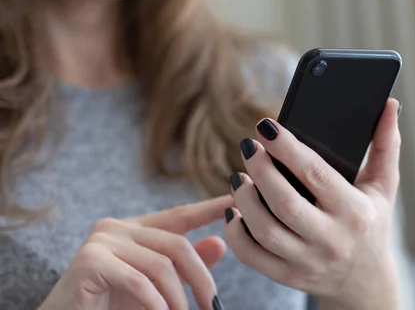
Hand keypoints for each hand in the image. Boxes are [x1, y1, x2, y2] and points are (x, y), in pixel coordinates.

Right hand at [40, 195, 232, 309]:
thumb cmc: (110, 307)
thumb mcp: (155, 287)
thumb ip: (184, 266)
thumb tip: (220, 243)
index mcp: (134, 229)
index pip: (181, 215)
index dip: (211, 208)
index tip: (239, 200)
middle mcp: (117, 227)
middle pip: (176, 244)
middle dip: (201, 278)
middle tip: (214, 306)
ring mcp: (102, 240)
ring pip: (161, 264)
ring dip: (178, 299)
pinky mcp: (90, 260)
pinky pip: (138, 280)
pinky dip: (155, 303)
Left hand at [225, 99, 401, 309]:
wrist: (365, 281)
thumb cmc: (372, 224)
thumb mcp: (384, 187)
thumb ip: (385, 145)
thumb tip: (389, 105)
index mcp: (355, 212)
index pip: (316, 174)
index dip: (287, 148)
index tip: (266, 126)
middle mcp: (332, 240)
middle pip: (285, 202)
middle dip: (261, 170)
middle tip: (249, 146)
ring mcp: (308, 262)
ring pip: (265, 230)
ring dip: (244, 199)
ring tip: (239, 175)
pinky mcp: (288, 277)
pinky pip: (253, 257)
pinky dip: (236, 233)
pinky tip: (234, 209)